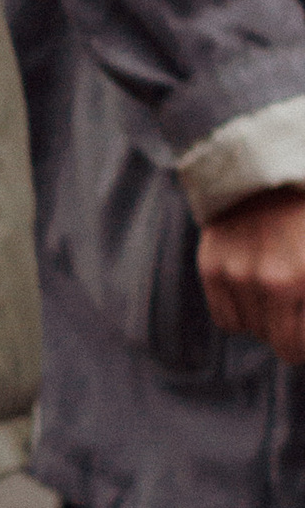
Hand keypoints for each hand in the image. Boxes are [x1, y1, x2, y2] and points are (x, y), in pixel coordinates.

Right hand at [197, 184, 304, 362]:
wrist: (268, 164)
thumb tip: (300, 332)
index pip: (301, 344)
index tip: (303, 322)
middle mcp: (273, 280)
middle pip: (282, 344)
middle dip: (294, 331)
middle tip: (297, 304)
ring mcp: (238, 273)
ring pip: (254, 331)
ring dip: (268, 319)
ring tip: (278, 284)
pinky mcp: (212, 266)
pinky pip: (227, 320)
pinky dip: (242, 312)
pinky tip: (254, 286)